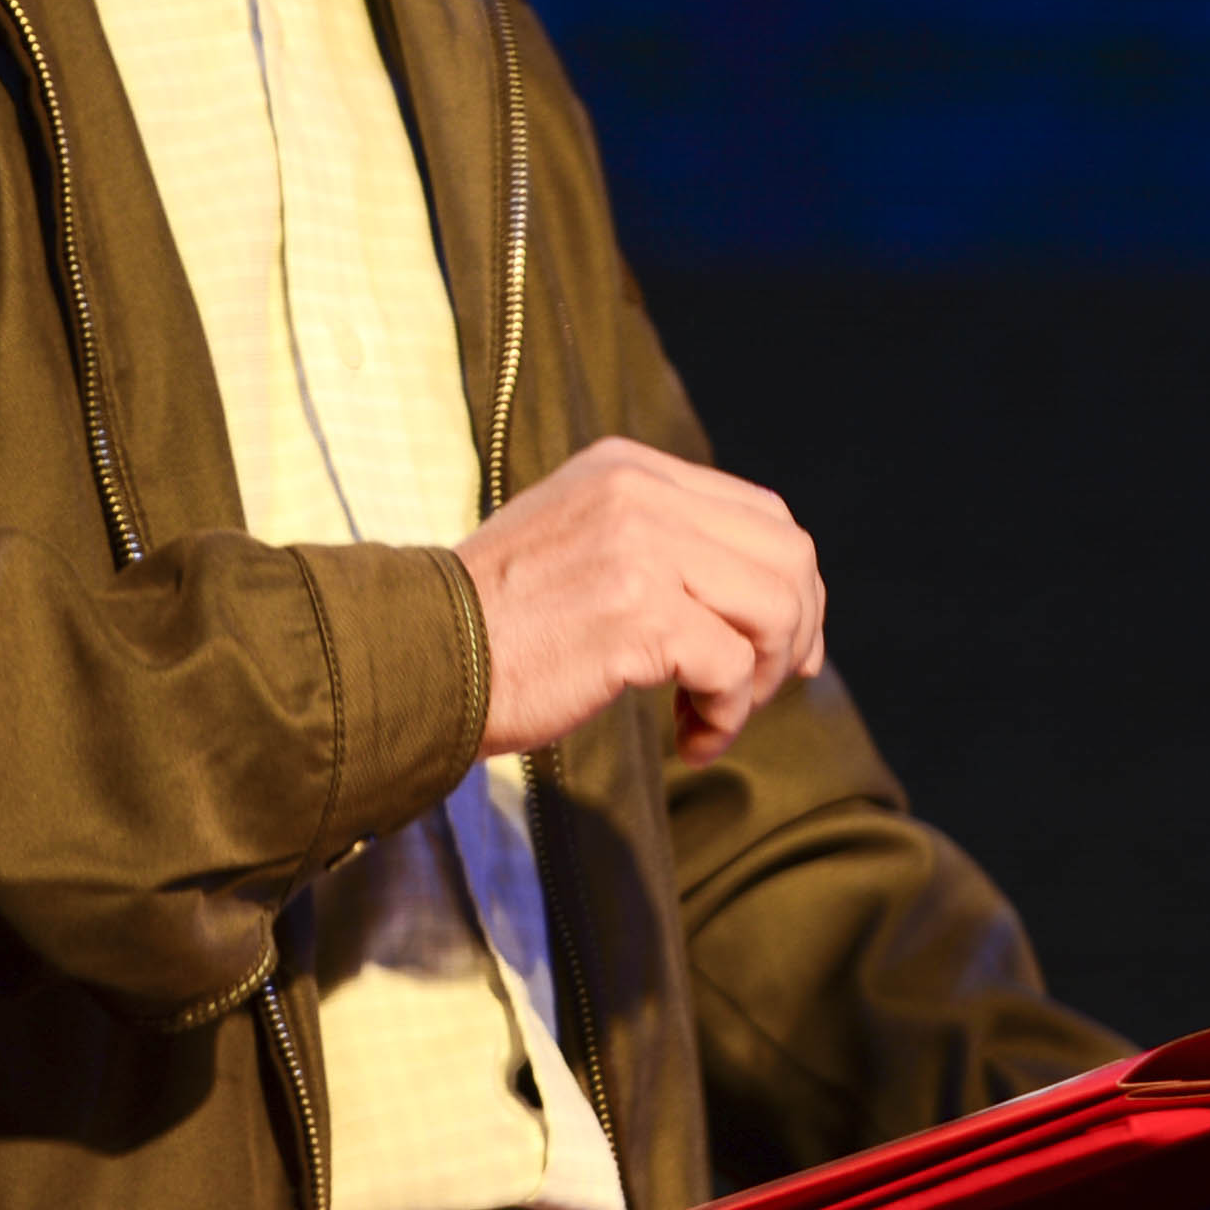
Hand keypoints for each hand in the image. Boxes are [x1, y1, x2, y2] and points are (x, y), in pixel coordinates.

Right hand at [457, 436, 829, 761]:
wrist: (416, 660)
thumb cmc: (492, 625)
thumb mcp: (576, 542)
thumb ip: (655, 542)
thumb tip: (759, 596)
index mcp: (628, 468)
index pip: (762, 514)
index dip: (791, 587)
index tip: (780, 651)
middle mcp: (641, 493)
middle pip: (788, 554)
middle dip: (793, 634)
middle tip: (755, 693)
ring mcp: (642, 548)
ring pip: (775, 609)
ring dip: (760, 680)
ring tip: (713, 717)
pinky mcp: (639, 613)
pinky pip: (733, 667)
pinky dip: (726, 715)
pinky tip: (689, 740)